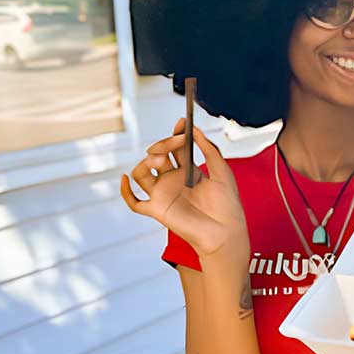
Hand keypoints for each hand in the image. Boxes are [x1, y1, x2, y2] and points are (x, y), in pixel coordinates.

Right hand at [119, 118, 247, 257]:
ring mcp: (164, 194)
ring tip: (160, 161)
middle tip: (177, 140)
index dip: (176, 134)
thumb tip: (195, 128)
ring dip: (146, 163)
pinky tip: (127, 178)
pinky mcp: (157, 210)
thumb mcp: (222, 171)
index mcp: (188, 170)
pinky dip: (126, 191)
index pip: (176, 148)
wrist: (225, 230)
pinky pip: (134, 201)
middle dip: (164, 144)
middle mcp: (173, 180)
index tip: (182, 122)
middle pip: (158, 155)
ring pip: (141, 173)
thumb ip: (209, 149)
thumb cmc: (227, 203)